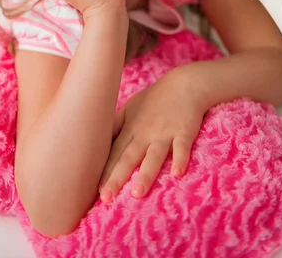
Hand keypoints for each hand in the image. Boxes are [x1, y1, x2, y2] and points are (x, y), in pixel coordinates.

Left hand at [98, 70, 205, 201]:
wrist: (184, 84)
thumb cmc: (155, 99)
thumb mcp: (131, 108)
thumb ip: (116, 125)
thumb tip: (98, 141)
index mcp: (131, 128)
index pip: (115, 153)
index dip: (105, 171)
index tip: (96, 192)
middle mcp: (146, 132)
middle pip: (129, 157)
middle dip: (117, 177)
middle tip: (106, 198)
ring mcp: (165, 133)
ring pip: (154, 156)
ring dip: (146, 174)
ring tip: (137, 193)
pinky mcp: (184, 131)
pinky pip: (182, 147)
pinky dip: (180, 159)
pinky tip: (177, 173)